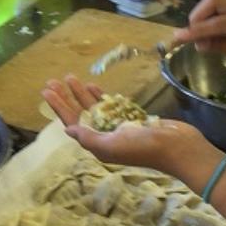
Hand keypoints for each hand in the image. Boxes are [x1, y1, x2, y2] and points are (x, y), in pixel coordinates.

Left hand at [41, 75, 212, 172]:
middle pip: (80, 113)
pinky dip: (101, 95)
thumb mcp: (112, 145)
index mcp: (98, 145)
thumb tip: (69, 130)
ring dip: (81, 93)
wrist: (178, 147)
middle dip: (66, 97)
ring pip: (94, 107)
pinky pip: (111, 105)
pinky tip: (93, 86)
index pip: (72, 122)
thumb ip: (89, 138)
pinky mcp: (131, 118)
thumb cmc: (144, 147)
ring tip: (70, 77)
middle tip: (52, 80)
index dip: (59, 106)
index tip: (47, 91)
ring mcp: (118, 127)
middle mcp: (105, 136)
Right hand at [173, 0, 225, 78]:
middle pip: (213, 0)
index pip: (217, 22)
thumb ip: (222, 46)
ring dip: (203, 17)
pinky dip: (211, 18)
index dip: (196, 30)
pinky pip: (222, 8)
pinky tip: (209, 34)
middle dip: (197, 16)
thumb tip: (198, 44)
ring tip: (199, 38)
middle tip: (191, 36)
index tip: (178, 38)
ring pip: (215, 2)